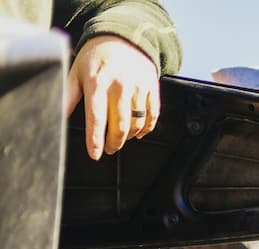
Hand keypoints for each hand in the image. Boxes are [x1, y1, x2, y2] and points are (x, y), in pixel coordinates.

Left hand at [66, 35, 161, 159]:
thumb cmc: (97, 57)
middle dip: (113, 143)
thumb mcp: (77, 71)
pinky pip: (152, 116)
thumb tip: (59, 114)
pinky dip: (146, 128)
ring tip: (121, 139)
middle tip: (107, 149)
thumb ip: (69, 94)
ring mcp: (138, 88)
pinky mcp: (152, 89)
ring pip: (136, 123)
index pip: (96, 117)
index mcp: (97, 83)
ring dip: (129, 137)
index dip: (95, 139)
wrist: (123, 38)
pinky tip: (138, 133)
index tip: (94, 154)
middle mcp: (119, 86)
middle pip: (119, 126)